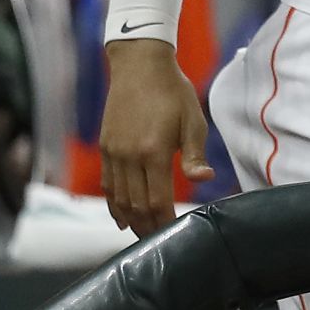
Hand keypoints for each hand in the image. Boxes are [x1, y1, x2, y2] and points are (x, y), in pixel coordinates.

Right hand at [100, 41, 213, 235]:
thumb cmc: (173, 92)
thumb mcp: (193, 120)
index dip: (165, 220)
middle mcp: (129, 156)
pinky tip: (122, 218)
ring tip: (143, 235)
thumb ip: (195, 154)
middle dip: (148, 227)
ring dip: (130, 220)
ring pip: (119, 199)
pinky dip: (114, 205)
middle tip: (160, 242)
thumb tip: (204, 180)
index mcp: (153, 152)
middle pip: (136, 205)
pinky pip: (108, 184)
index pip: (157, 199)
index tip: (176, 232)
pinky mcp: (105, 148)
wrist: (140, 67)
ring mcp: (113, 153)